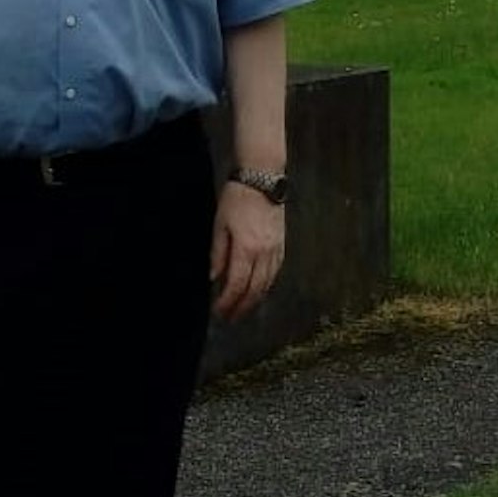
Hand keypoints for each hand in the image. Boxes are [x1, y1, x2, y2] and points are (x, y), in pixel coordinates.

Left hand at [210, 181, 284, 322]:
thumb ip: (218, 253)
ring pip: (267, 283)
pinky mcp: (282, 244)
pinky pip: (276, 272)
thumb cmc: (236, 199)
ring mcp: (276, 250)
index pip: (237, 284)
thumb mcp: (219, 224)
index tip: (218, 311)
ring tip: (243, 309)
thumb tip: (215, 277)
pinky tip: (260, 290)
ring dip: (255, 300)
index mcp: (246, 249)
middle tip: (230, 318)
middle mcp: (264, 254)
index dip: (227, 302)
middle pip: (254, 289)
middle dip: (242, 307)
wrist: (262, 178)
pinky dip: (267, 285)